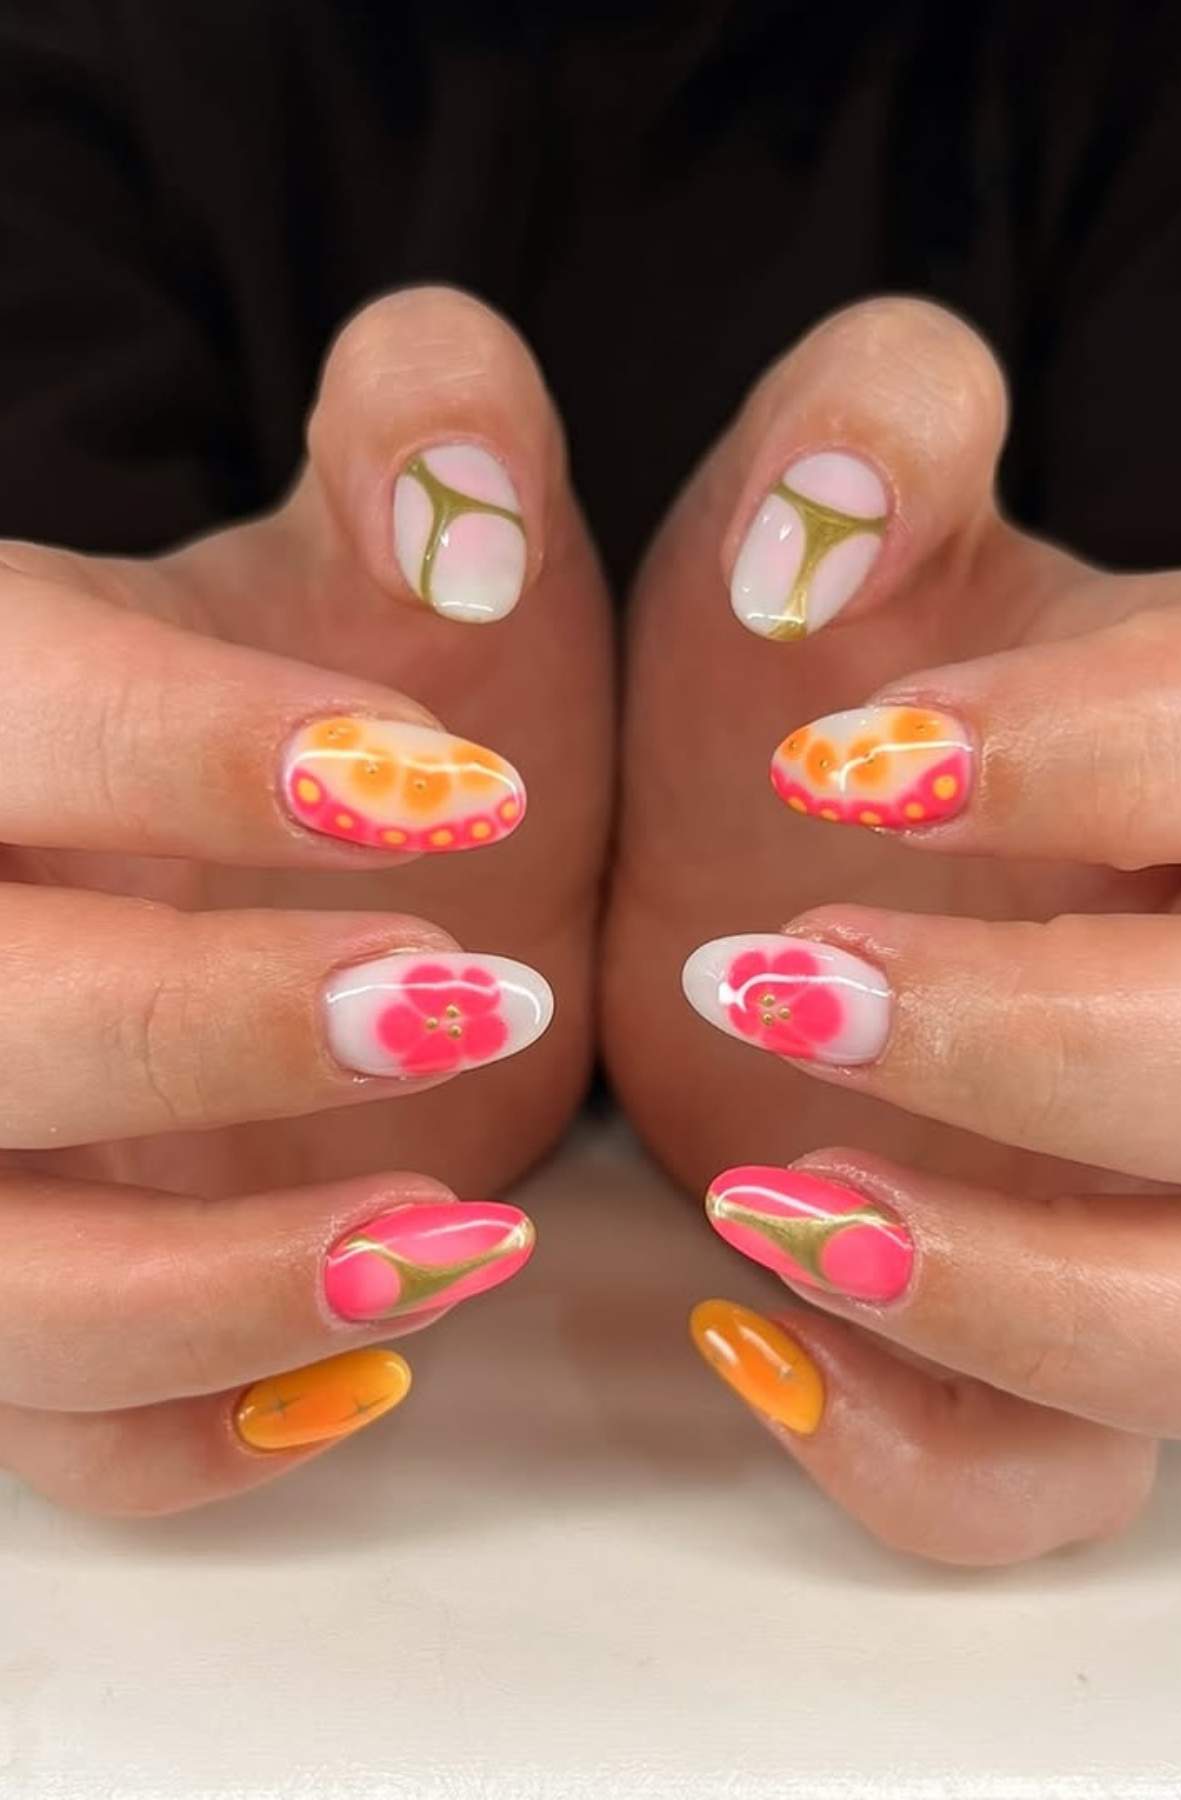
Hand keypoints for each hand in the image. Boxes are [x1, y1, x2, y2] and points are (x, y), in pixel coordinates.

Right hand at [0, 287, 611, 1512]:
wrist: (313, 892)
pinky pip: (47, 1438)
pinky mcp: (10, 1306)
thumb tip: (449, 395)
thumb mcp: (400, 582)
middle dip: (198, 1026)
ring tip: (467, 1238)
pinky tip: (379, 1374)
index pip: (0, 709)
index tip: (458, 789)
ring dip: (213, 1285)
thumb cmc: (362, 724)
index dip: (194, 755)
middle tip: (473, 1003)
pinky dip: (193, 1439)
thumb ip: (432, 467)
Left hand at [608, 295, 1180, 1563]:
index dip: (1092, 761)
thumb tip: (842, 474)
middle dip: (1033, 1038)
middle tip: (775, 974)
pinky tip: (754, 1333)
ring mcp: (1166, 1207)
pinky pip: (1053, 1491)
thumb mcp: (802, 538)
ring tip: (767, 1195)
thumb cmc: (785, 695)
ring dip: (1001, 1288)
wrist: (741, 886)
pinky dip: (923, 1456)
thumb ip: (847, 447)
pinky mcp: (1049, 1355)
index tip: (842, 765)